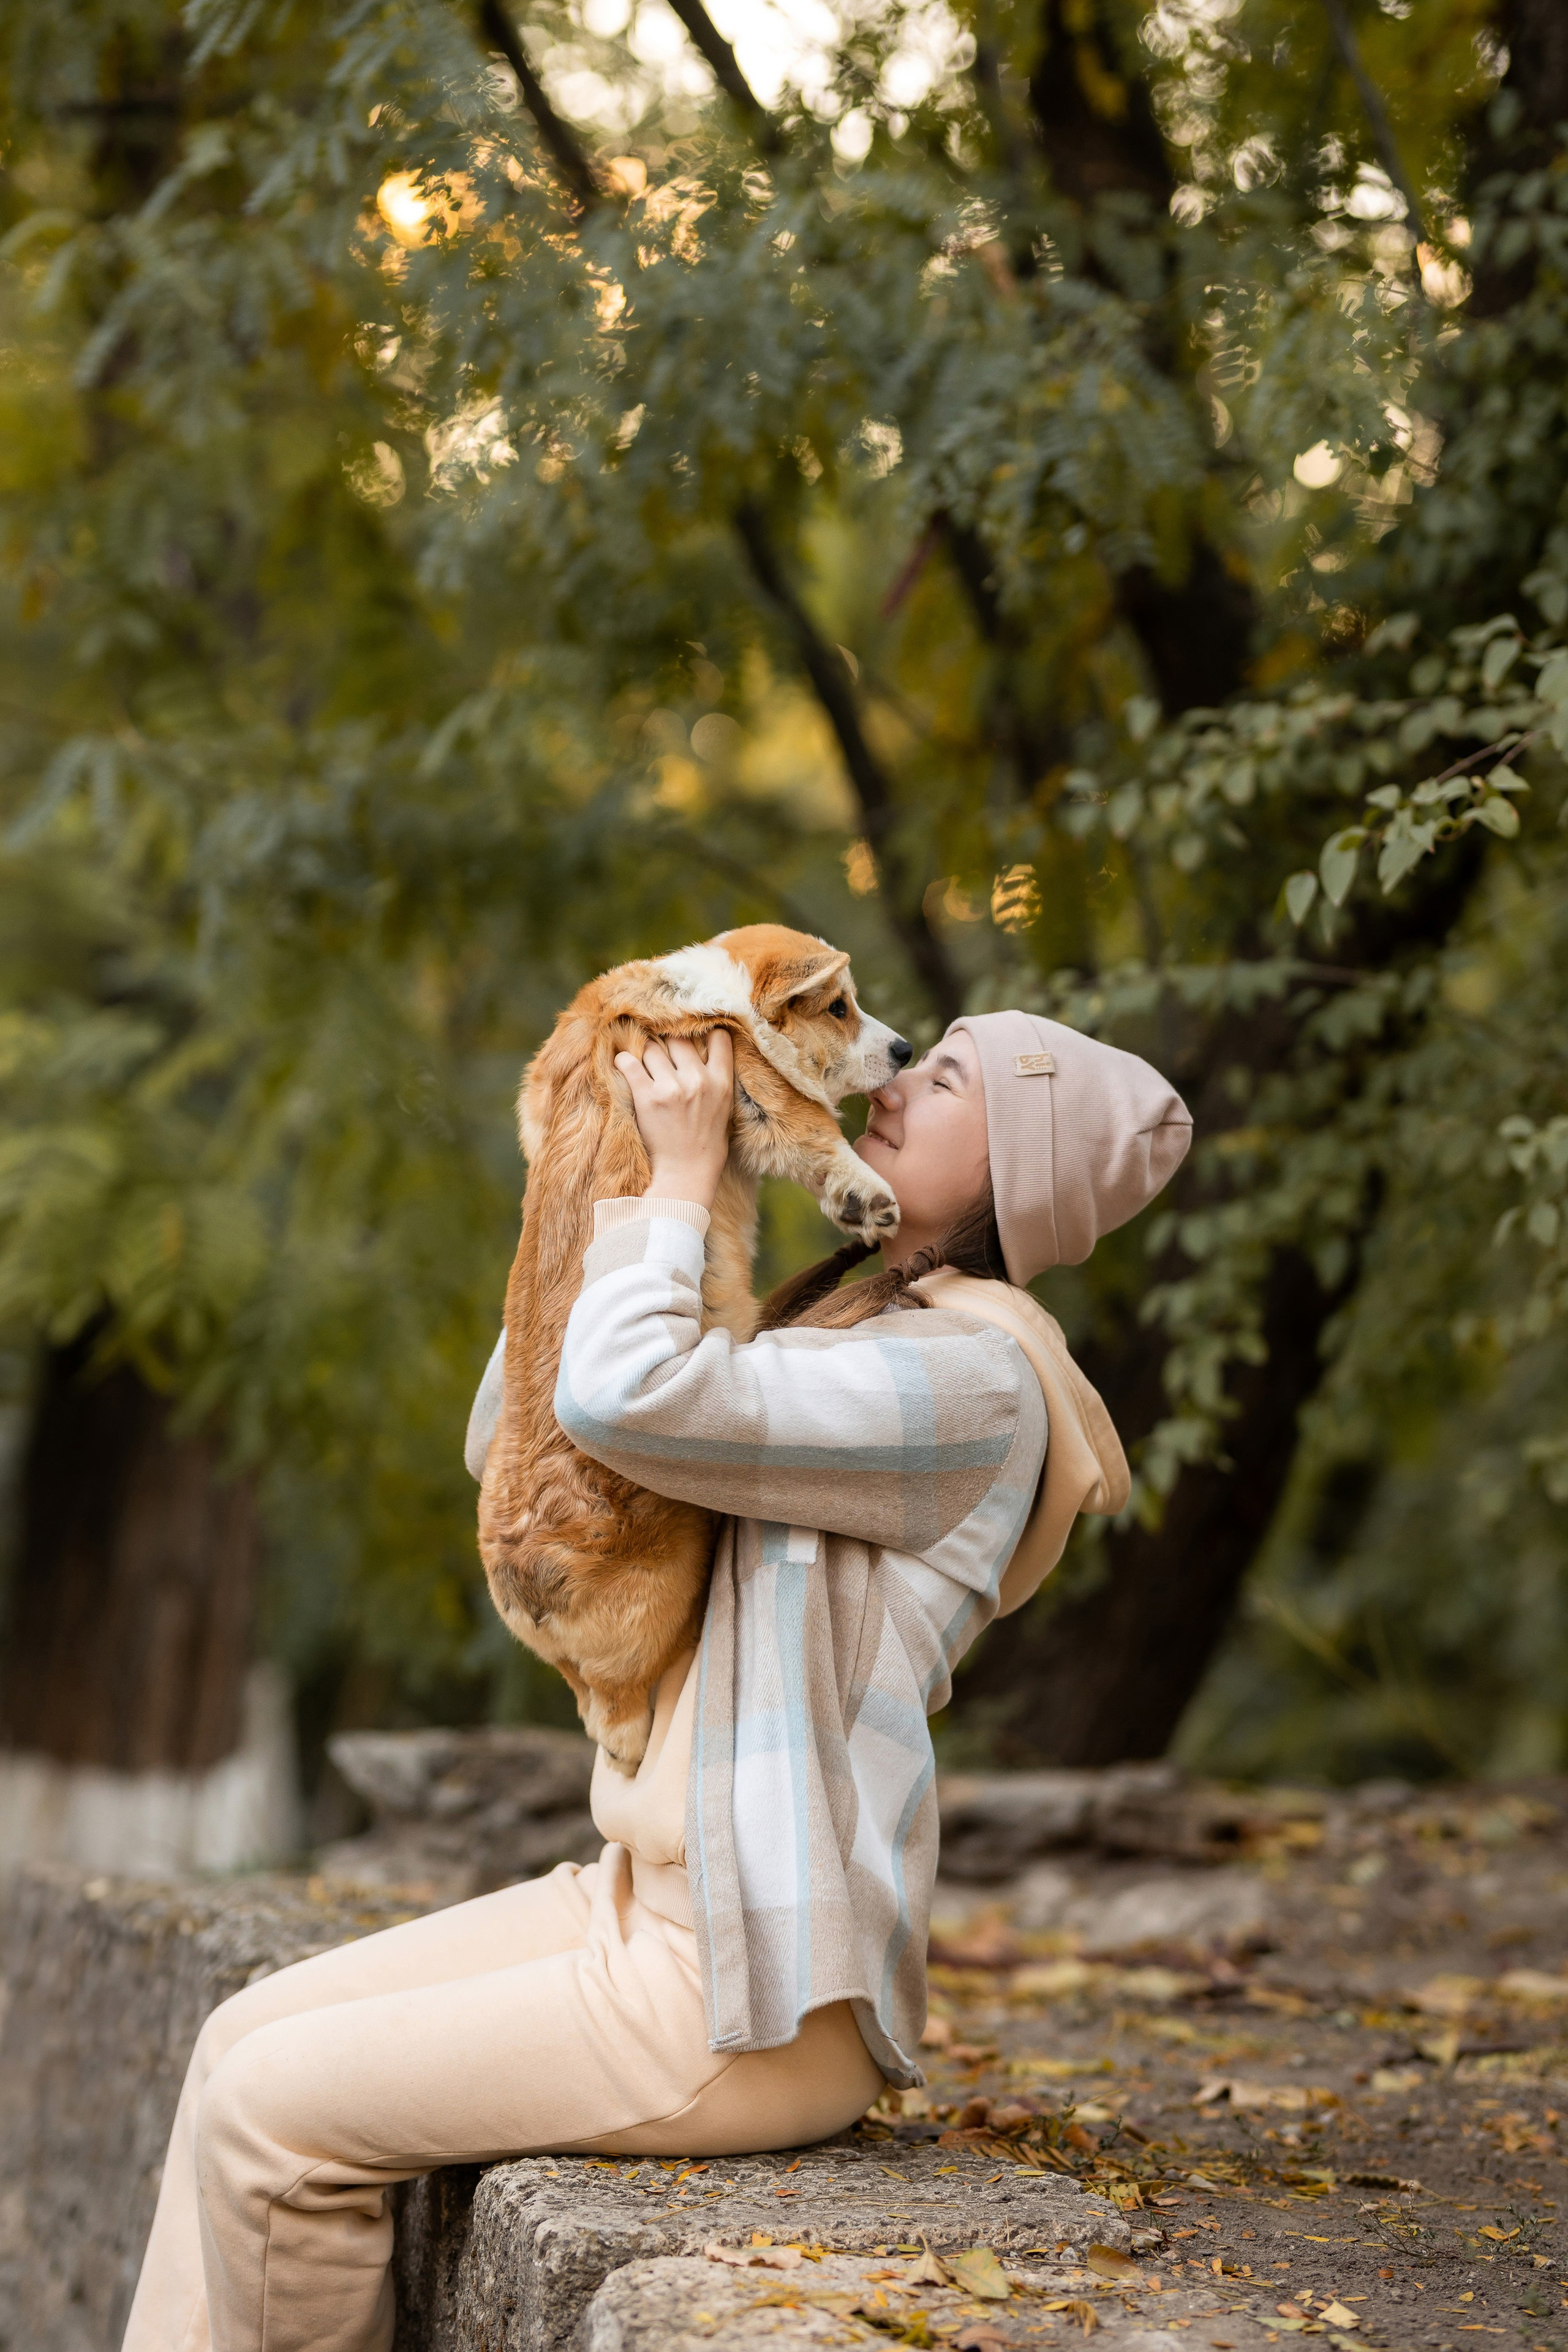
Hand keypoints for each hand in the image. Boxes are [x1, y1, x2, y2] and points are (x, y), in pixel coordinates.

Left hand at [614, 1030, 733, 1210]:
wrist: (686, 1173)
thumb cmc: (705, 1143)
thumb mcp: (723, 1108)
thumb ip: (715, 1079)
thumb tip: (702, 1052)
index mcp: (721, 1082)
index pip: (718, 1038)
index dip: (704, 1032)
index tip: (692, 1035)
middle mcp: (698, 1080)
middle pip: (678, 1039)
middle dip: (668, 1043)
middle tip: (660, 1052)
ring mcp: (672, 1088)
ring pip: (652, 1048)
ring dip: (645, 1053)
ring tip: (643, 1065)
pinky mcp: (647, 1097)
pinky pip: (630, 1063)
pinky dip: (624, 1061)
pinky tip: (623, 1064)